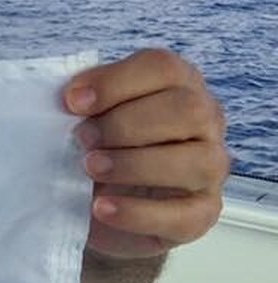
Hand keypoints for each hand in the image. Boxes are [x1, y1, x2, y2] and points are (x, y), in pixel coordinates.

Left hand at [64, 48, 228, 260]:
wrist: (93, 204)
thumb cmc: (95, 147)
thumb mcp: (86, 118)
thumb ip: (84, 102)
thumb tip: (70, 98)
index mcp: (177, 85)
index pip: (163, 67)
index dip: (115, 82)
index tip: (72, 103)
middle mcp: (205, 122)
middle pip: (186, 110)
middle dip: (125, 124)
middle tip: (82, 139)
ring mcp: (210, 168)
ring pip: (197, 161)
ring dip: (135, 164)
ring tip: (90, 168)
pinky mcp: (202, 212)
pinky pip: (185, 215)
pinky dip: (138, 212)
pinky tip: (102, 207)